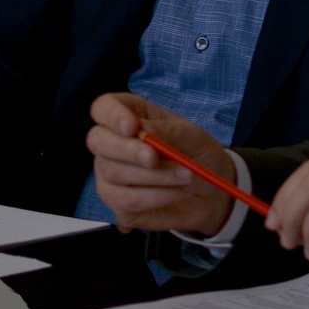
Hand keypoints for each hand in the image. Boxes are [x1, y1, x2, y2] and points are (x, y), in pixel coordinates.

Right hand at [84, 93, 233, 234]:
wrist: (212, 193)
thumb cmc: (198, 155)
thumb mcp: (192, 136)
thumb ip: (168, 130)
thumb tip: (143, 130)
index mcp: (129, 115)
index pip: (103, 107)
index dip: (112, 115)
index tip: (132, 127)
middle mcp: (112, 142)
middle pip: (97, 140)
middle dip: (126, 149)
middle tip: (153, 157)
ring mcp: (109, 172)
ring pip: (113, 172)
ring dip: (154, 176)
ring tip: (187, 177)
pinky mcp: (117, 200)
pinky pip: (124, 199)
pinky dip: (156, 196)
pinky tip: (178, 192)